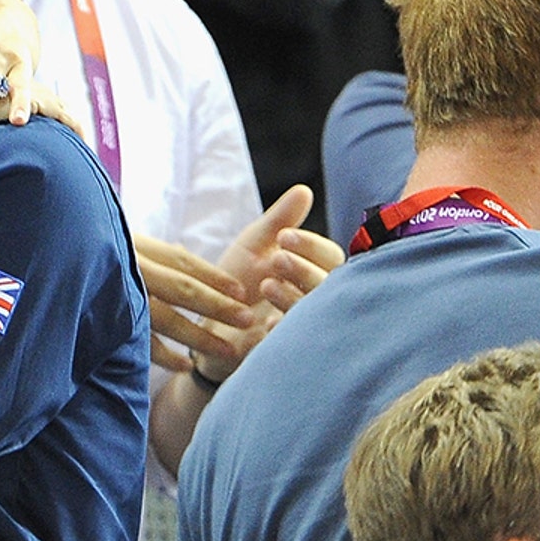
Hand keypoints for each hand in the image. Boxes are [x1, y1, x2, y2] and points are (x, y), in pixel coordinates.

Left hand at [143, 185, 343, 378]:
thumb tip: (304, 190)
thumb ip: (279, 220)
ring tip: (267, 285)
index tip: (284, 236)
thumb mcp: (254, 245)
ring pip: (317, 313)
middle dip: (305, 269)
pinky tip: (267, 324)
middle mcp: (317, 297)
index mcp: (313, 269)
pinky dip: (285, 331)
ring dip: (294, 297)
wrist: (208, 324)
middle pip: (331, 284)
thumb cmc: (236, 280)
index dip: (311, 246)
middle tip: (277, 259)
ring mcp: (308, 325)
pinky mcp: (291, 351)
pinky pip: (299, 344)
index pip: (331, 256)